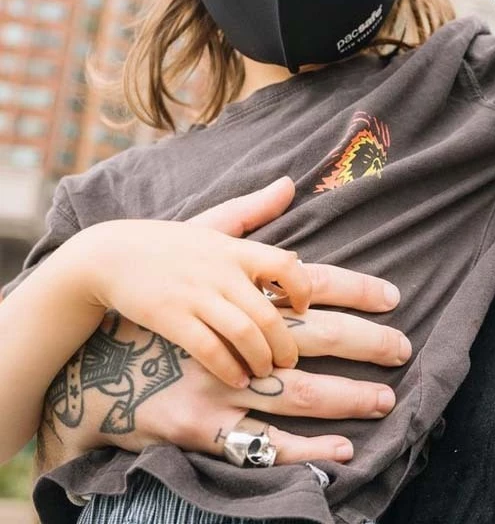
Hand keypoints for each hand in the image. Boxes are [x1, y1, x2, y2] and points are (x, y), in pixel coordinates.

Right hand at [69, 177, 403, 389]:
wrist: (107, 256)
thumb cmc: (170, 242)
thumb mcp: (214, 222)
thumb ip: (255, 210)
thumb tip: (290, 183)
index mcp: (237, 248)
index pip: (287, 264)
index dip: (308, 289)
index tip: (318, 308)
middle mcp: (222, 270)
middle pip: (274, 309)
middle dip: (298, 339)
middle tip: (308, 359)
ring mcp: (196, 295)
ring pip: (246, 331)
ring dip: (266, 356)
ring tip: (276, 373)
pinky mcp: (170, 318)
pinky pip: (208, 348)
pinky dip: (229, 365)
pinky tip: (240, 379)